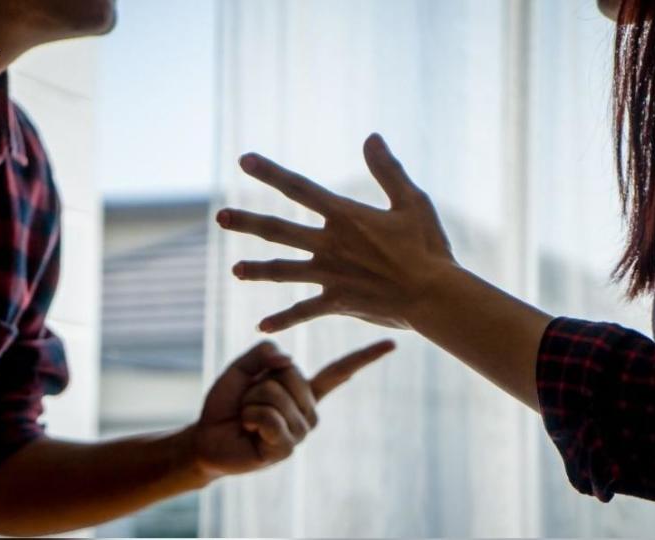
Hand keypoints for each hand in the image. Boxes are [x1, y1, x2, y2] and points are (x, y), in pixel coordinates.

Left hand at [192, 339, 394, 477]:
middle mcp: (309, 411)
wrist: (207, 438)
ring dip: (251, 401)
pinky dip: (250, 416)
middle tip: (249, 401)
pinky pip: (268, 417)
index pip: (340, 371)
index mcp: (304, 390)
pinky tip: (248, 429)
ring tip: (247, 416)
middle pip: (290, 373)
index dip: (366, 357)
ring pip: (275, 394)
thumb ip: (263, 353)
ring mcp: (300, 432)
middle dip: (259, 381)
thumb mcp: (243, 368)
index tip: (393, 343)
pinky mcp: (287, 449)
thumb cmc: (227, 404)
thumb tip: (287, 357)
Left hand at [217, 133, 455, 331]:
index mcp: (345, 216)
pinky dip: (284, 318)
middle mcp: (330, 244)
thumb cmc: (428, 247)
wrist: (434, 295)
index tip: (244, 160)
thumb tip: (371, 137)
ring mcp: (330, 275)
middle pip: (278, 230)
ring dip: (257, 271)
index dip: (270, 173)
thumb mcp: (412, 201)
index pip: (299, 188)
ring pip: (283, 271)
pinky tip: (262, 326)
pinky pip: (304, 311)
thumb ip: (387, 170)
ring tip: (234, 270)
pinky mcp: (338, 302)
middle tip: (220, 217)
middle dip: (248, 222)